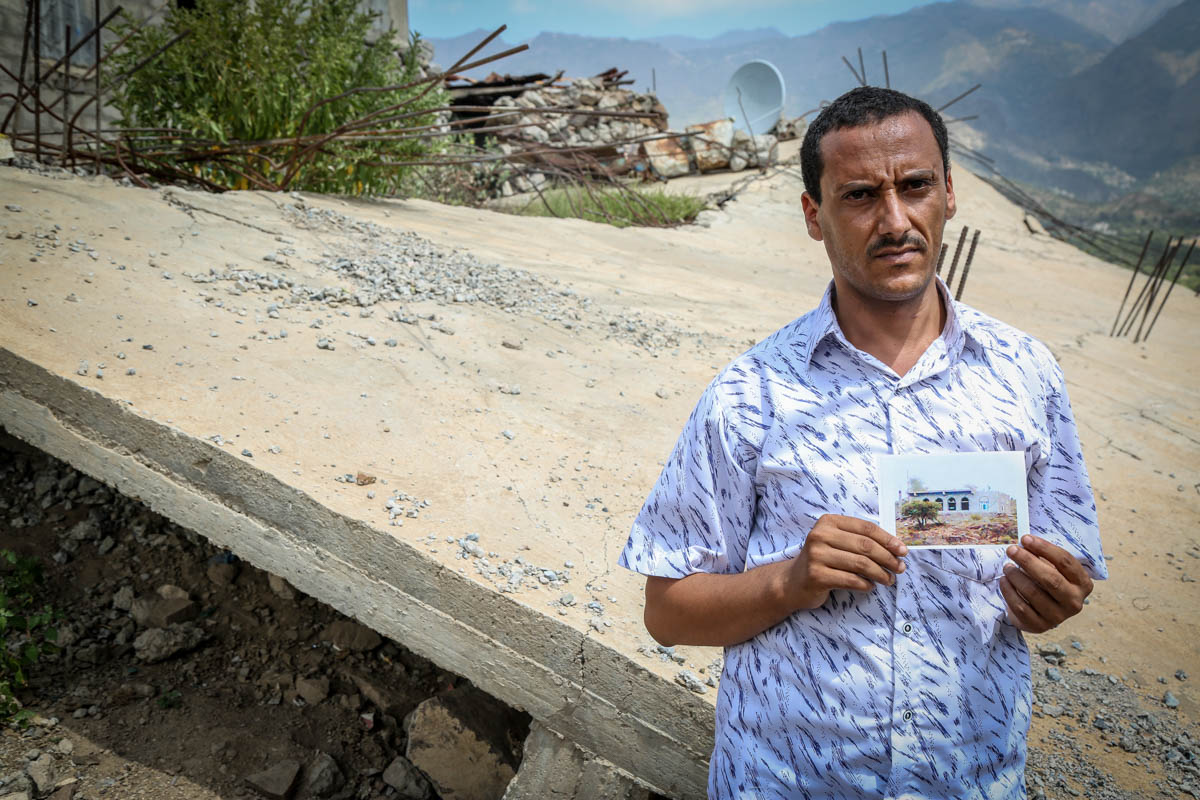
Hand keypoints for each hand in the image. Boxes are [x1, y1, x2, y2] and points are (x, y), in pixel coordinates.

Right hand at [785, 514, 907, 610]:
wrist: (793, 582)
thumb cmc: (822, 561)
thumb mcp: (836, 542)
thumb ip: (859, 540)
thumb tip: (896, 548)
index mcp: (828, 522)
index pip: (865, 528)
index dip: (888, 539)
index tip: (903, 551)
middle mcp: (820, 535)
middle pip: (865, 546)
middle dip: (888, 558)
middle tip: (900, 568)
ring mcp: (816, 555)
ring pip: (860, 564)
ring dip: (880, 574)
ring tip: (889, 579)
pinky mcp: (817, 575)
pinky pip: (851, 580)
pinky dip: (866, 584)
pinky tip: (870, 586)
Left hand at [1000, 534, 1093, 632]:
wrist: (1041, 612)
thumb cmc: (1048, 582)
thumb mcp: (1053, 568)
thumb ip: (1044, 557)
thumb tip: (1025, 543)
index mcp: (1083, 584)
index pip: (1065, 562)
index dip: (1044, 548)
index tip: (1025, 539)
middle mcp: (1074, 602)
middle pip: (1050, 579)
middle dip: (1028, 561)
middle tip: (1011, 550)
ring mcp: (1058, 617)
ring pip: (1033, 593)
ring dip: (1016, 576)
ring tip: (1007, 566)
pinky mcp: (1040, 626)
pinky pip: (1021, 607)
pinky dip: (1009, 592)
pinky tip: (1004, 581)